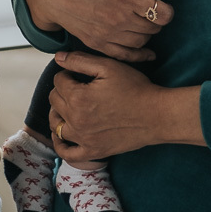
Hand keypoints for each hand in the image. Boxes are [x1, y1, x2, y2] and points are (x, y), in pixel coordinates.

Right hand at [22, 0, 172, 60]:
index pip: (163, 13)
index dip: (167, 10)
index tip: (162, 6)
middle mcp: (121, 17)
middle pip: (154, 28)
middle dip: (156, 20)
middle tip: (150, 13)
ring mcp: (109, 33)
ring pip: (142, 42)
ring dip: (147, 34)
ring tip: (141, 24)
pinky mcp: (98, 44)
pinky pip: (126, 56)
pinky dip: (139, 55)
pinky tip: (145, 52)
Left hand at [48, 52, 204, 159]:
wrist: (156, 115)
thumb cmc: (134, 88)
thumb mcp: (108, 67)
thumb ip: (80, 60)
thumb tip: (58, 58)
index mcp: (78, 97)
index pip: (58, 80)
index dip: (68, 73)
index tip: (79, 74)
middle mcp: (76, 120)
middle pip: (54, 101)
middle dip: (62, 90)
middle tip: (77, 87)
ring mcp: (83, 139)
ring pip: (55, 125)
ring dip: (58, 113)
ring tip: (69, 106)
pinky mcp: (93, 152)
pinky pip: (66, 153)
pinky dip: (60, 144)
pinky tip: (62, 135)